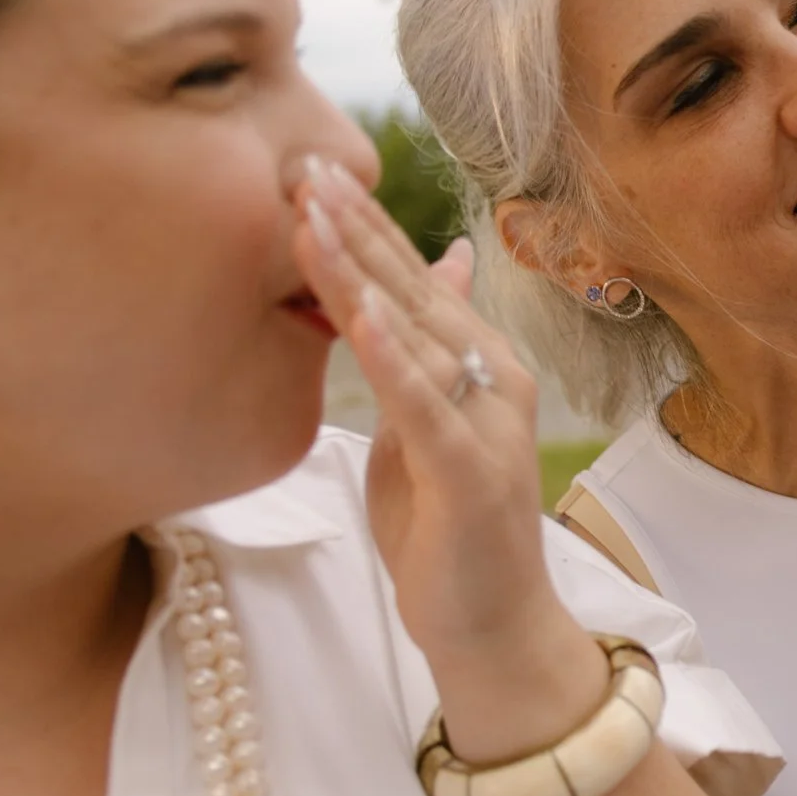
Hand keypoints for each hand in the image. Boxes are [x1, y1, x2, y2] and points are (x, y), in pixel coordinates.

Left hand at [293, 159, 596, 721]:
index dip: (362, 225)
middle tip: (301, 167)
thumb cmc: (450, 533)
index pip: (412, 279)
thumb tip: (436, 268)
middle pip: (414, 290)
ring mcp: (489, 425)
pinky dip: (394, 359)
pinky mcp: (473, 474)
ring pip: (416, 335)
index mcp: (481, 365)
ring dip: (361, 275)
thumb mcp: (426, 428)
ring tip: (312, 220)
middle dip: (355, 228)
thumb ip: (420, 352)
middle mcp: (496, 380)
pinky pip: (427, 407)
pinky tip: (362, 315)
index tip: (306, 171)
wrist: (495, 628)